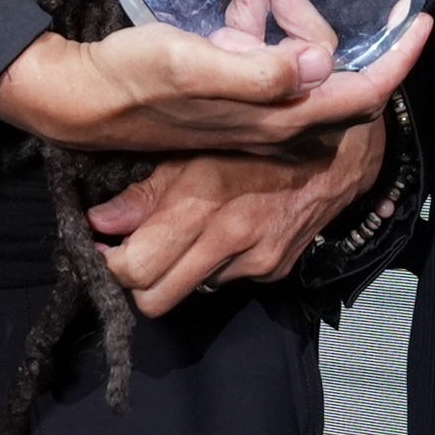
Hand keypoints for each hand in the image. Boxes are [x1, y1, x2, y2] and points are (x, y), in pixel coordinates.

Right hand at [0, 0, 431, 152]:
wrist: (78, 97)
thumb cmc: (134, 85)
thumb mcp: (193, 68)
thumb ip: (259, 70)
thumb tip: (323, 58)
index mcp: (277, 110)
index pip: (359, 92)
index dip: (397, 60)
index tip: (424, 20)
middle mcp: (271, 104)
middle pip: (319, 50)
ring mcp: (246, 88)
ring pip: (279, 30)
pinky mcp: (220, 70)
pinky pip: (245, 23)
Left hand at [85, 119, 385, 315]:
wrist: (336, 147)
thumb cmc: (253, 136)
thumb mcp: (194, 147)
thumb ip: (145, 190)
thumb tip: (99, 222)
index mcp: (202, 200)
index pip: (136, 268)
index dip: (111, 264)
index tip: (104, 247)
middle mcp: (229, 237)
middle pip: (156, 299)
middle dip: (137, 282)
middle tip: (131, 254)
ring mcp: (256, 261)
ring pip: (190, 292)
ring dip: (177, 272)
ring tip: (180, 237)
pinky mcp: (275, 270)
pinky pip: (225, 280)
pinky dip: (214, 264)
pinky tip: (221, 233)